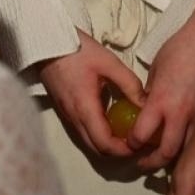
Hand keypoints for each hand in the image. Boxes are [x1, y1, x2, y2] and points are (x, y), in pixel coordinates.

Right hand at [38, 29, 146, 158]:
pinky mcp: (65, 110)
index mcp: (85, 108)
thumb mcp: (109, 62)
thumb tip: (146, 104)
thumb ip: (130, 84)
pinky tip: (110, 120)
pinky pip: (82, 131)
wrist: (47, 43)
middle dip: (118, 151)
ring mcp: (67, 115)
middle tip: (135, 141)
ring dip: (107, 143)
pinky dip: (98, 134)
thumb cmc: (77, 50)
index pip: (105, 144)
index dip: (124, 150)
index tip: (139, 144)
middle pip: (97, 149)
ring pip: (89, 142)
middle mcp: (74, 117)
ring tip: (125, 131)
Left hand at [131, 4, 194, 172]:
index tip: (129, 144)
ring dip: (173, 160)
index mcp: (160, 100)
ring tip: (163, 159)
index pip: (142, 133)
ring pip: (187, 152)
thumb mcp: (155, 70)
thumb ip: (150, 93)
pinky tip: (185, 148)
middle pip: (166, 152)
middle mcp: (180, 113)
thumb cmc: (179, 50)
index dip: (133, 143)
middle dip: (151, 162)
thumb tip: (144, 107)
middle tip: (142, 162)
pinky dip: (191, 148)